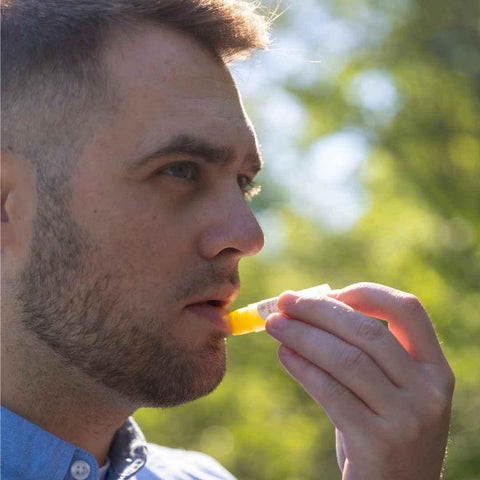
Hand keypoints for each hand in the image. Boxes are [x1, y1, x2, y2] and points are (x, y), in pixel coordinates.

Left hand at [265, 282, 454, 479]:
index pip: (408, 311)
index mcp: (435, 369)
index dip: (367, 294)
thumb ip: (364, 354)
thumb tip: (311, 309)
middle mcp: (428, 391)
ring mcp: (407, 419)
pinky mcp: (377, 443)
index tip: (329, 291)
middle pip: (368, 331)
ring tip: (274, 324)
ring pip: (346, 359)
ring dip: (303, 335)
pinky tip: (284, 354)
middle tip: (284, 301)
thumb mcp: (389, 391)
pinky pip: (331, 392)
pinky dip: (303, 367)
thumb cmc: (382, 431)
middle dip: (319, 310)